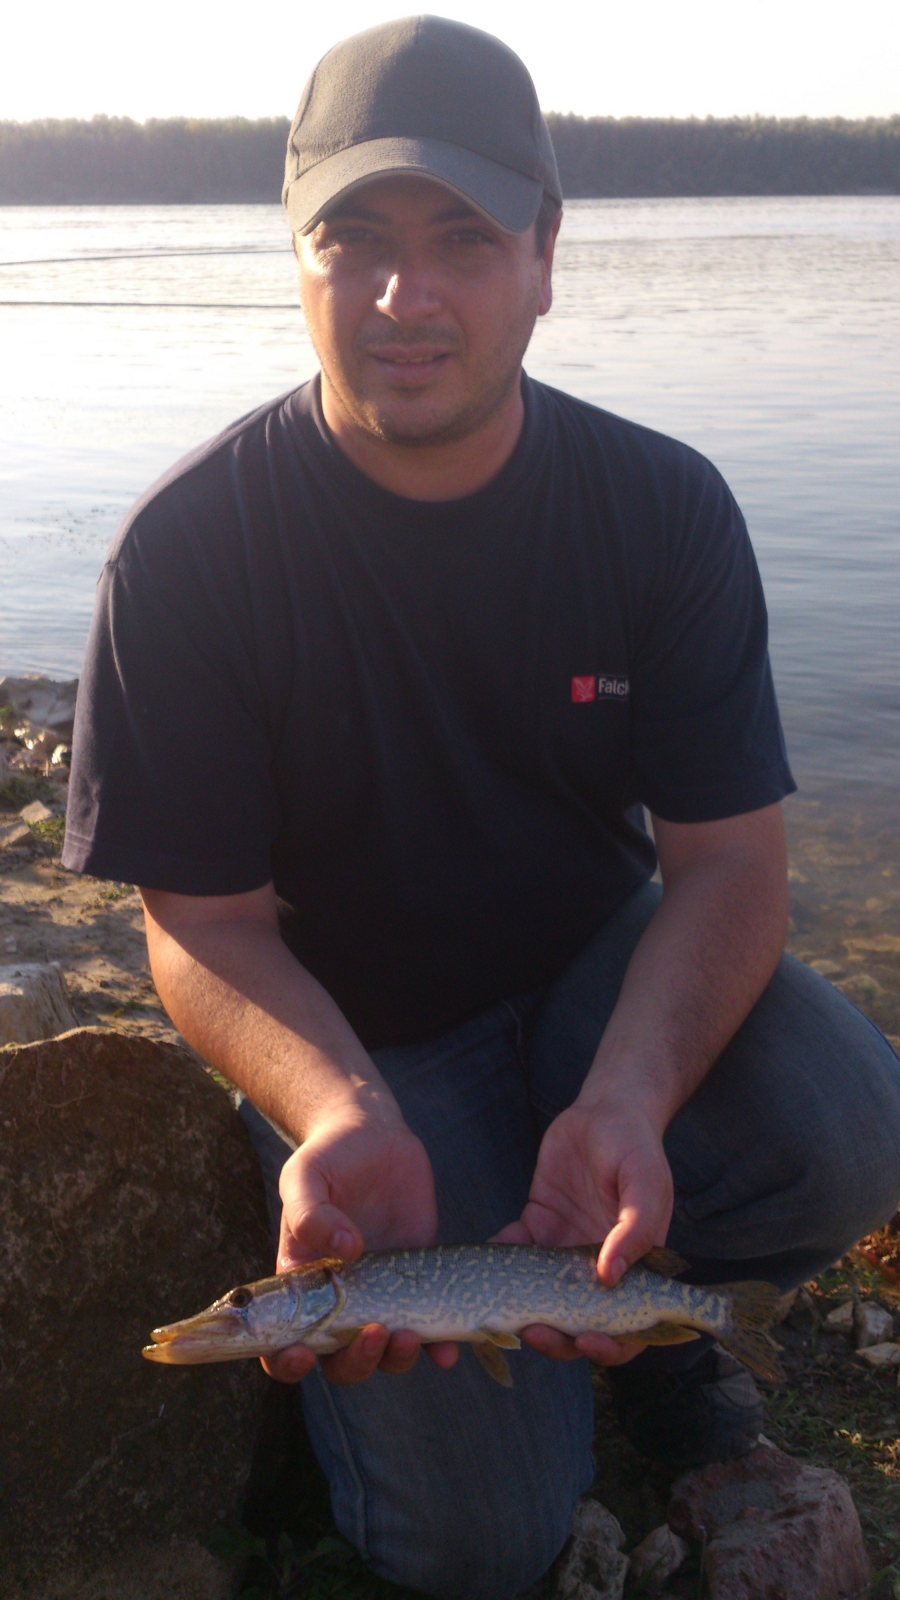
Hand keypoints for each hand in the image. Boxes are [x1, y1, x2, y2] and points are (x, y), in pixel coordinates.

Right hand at [262, 1097, 457, 1385]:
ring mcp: (382, 1294)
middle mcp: (340, 1300)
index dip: (287, 1362)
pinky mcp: (418, 1281)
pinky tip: (448, 1350)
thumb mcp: (305, 1176)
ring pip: (384, 1354)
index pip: (282, 1343)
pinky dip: (438, 1345)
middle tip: (375, 1333)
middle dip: (356, 1361)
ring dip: (396, 1359)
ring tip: (409, 1334)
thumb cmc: (328, 1157)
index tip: (302, 1355)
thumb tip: (345, 1252)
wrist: (373, 1136)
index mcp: (301, 1284)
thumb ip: (312, 1212)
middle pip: (340, 1360)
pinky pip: (428, 1325)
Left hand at [493, 1096, 672, 1366]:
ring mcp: (563, 1250)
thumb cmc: (636, 1145)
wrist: (605, 1109)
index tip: (586, 1342)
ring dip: (521, 1310)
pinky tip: (485, 1259)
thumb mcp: (646, 1182)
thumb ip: (635, 1230)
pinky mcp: (537, 1226)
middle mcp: (597, 1267)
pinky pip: (513, 1254)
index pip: (627, 1326)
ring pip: (540, 1298)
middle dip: (556, 1337)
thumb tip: (609, 1278)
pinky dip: (498, 1262)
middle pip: (577, 1323)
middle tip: (532, 1331)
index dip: (610, 1346)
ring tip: (501, 1308)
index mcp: (635, 1267)